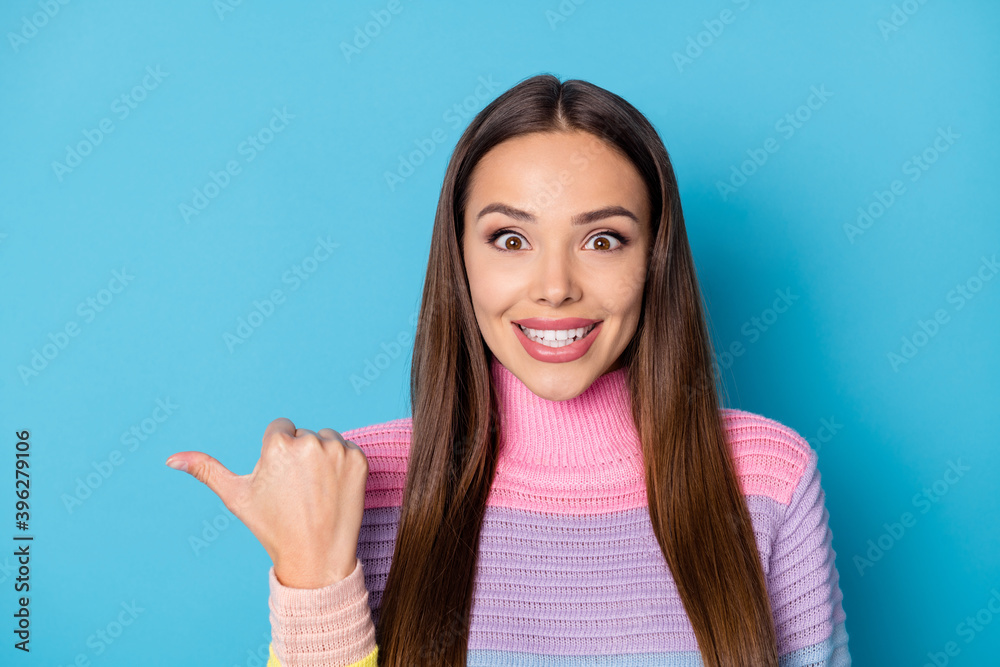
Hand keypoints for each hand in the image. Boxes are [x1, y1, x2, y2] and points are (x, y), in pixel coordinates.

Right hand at [165, 417, 368, 588]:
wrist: (317, 556)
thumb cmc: (273, 527)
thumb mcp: (237, 497)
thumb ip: (207, 470)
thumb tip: (171, 458)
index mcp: (278, 443)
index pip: (280, 429)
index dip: (277, 455)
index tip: (280, 480)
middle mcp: (309, 441)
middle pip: (302, 435)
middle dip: (299, 457)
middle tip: (298, 492)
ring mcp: (338, 450)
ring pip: (326, 440)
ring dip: (322, 458)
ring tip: (315, 492)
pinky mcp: (360, 460)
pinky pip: (348, 451)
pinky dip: (343, 467)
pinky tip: (334, 491)